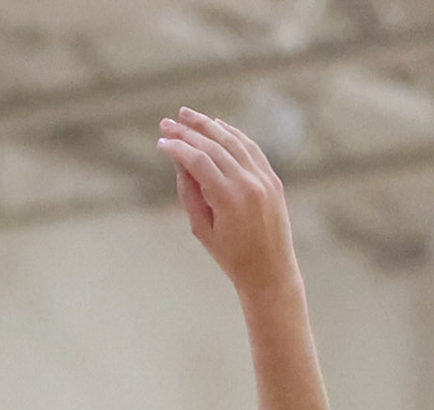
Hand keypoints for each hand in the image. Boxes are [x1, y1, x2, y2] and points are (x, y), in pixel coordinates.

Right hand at [159, 107, 299, 298]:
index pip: (198, 161)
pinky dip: (232, 134)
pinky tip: (217, 125)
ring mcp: (264, 179)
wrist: (270, 270)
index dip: (177, 148)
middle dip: (188, 132)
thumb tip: (179, 161)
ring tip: (187, 115)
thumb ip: (189, 193)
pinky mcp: (272, 178)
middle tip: (167, 121)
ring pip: (233, 141)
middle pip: (214, 146)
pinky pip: (250, 148)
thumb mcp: (202, 228)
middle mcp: (249, 184)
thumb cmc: (230, 256)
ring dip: (209, 125)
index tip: (161, 141)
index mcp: (229, 199)